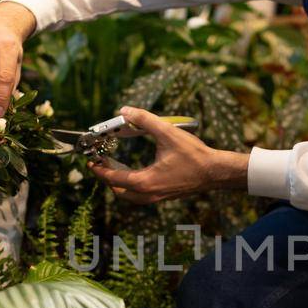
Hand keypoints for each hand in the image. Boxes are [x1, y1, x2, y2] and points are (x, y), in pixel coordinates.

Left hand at [90, 107, 248, 203]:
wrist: (215, 172)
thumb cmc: (194, 155)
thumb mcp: (168, 133)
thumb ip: (144, 119)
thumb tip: (125, 110)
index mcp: (146, 181)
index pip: (114, 178)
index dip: (100, 170)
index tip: (92, 162)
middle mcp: (149, 193)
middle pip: (119, 191)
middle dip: (108, 178)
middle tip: (102, 163)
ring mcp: (158, 197)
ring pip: (131, 196)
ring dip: (120, 184)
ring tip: (116, 168)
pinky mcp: (165, 195)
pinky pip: (142, 195)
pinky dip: (133, 186)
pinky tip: (136, 172)